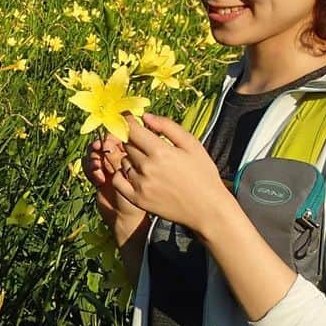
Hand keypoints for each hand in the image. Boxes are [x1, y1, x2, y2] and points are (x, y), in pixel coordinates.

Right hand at [82, 134, 145, 236]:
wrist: (125, 219)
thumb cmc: (137, 199)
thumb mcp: (130, 176)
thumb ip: (118, 158)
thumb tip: (106, 141)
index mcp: (132, 153)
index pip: (119, 136)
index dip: (112, 134)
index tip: (108, 138)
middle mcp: (119, 157)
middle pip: (104, 142)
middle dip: (100, 145)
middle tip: (100, 149)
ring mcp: (107, 166)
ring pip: (94, 153)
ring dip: (93, 157)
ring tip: (98, 167)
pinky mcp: (96, 174)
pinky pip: (88, 166)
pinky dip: (89, 169)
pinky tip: (97, 178)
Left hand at [110, 112, 229, 236]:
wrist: (207, 209)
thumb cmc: (203, 174)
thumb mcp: (192, 144)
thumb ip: (168, 127)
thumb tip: (146, 116)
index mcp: (160, 151)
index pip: (132, 130)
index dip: (128, 122)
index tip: (129, 119)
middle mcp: (147, 168)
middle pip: (127, 145)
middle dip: (134, 141)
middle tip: (147, 144)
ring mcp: (140, 185)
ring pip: (124, 162)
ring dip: (131, 159)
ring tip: (149, 163)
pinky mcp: (137, 200)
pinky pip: (118, 181)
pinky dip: (122, 175)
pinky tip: (135, 173)